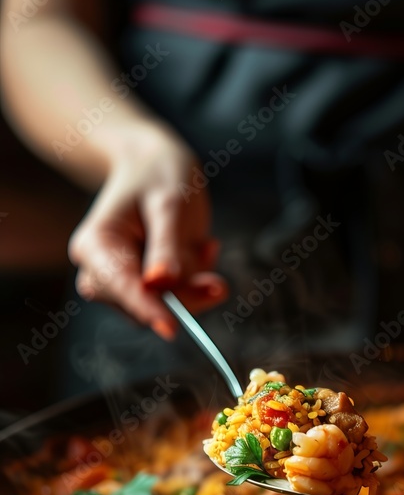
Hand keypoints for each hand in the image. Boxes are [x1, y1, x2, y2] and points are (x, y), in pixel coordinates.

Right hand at [68, 129, 226, 338]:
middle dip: (184, 294)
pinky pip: (181, 299)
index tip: (171, 328)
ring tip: (203, 244)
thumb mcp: (168, 204)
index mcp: (96, 245)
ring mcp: (126, 282)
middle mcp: (102, 270)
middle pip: (144, 305)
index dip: (147, 308)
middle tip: (217, 281)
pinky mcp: (149, 287)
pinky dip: (198, 280)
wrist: (156, 166)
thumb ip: (166, 245)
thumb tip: (160, 284)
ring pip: (166, 308)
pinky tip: (202, 248)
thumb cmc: (157, 175)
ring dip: (194, 285)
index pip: (120, 286)